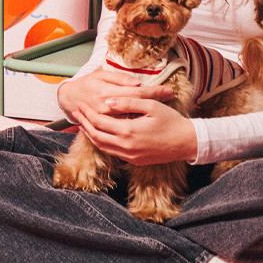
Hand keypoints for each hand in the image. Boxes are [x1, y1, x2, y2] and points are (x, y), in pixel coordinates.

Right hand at [57, 66, 173, 121]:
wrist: (70, 99)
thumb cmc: (87, 84)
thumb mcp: (100, 76)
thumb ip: (118, 79)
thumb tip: (136, 84)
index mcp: (106, 93)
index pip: (136, 92)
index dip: (153, 91)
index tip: (168, 90)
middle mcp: (108, 109)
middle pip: (138, 107)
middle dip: (156, 101)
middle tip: (171, 97)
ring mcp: (108, 121)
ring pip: (135, 119)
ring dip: (150, 115)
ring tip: (165, 110)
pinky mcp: (107, 128)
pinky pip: (129, 126)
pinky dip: (139, 123)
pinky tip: (150, 119)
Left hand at [71, 93, 198, 165]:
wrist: (187, 142)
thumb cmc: (171, 121)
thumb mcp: (150, 105)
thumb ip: (127, 102)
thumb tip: (108, 102)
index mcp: (128, 131)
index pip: (99, 122)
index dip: (87, 112)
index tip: (79, 103)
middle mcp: (126, 146)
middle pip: (96, 135)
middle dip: (84, 122)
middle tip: (75, 112)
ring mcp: (130, 156)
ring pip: (102, 146)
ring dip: (90, 134)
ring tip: (82, 123)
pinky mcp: (134, 160)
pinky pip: (112, 152)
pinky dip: (101, 143)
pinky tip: (99, 135)